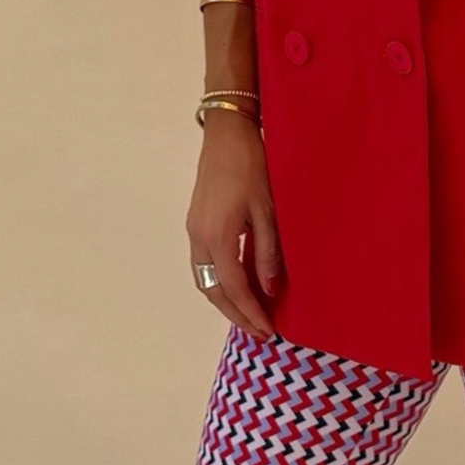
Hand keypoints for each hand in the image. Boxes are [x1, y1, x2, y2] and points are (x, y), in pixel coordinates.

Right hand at [186, 111, 282, 335]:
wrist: (227, 132)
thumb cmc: (252, 165)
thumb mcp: (268, 210)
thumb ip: (267, 252)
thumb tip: (269, 289)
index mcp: (218, 236)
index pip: (233, 288)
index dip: (250, 313)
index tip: (269, 331)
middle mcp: (199, 237)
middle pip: (212, 290)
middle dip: (236, 314)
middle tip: (260, 331)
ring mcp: (194, 230)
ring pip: (204, 279)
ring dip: (225, 300)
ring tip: (250, 314)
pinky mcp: (196, 222)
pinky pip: (204, 264)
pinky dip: (220, 281)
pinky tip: (239, 284)